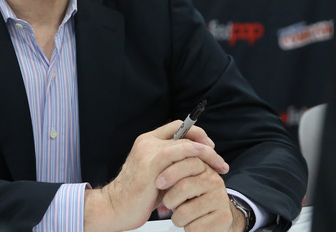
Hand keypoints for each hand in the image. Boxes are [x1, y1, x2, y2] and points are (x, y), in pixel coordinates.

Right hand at [83, 121, 228, 231]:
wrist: (116, 207)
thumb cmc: (137, 196)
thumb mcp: (157, 175)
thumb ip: (171, 165)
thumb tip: (194, 164)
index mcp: (147, 142)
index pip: (176, 127)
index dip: (196, 134)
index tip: (209, 148)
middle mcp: (147, 142)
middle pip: (184, 132)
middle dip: (206, 144)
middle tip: (219, 160)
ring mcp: (149, 152)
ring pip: (185, 143)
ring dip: (206, 153)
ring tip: (219, 166)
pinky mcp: (152, 165)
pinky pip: (179, 153)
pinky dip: (195, 155)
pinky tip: (205, 163)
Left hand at [158, 161, 241, 231]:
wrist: (215, 219)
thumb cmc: (193, 200)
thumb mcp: (183, 183)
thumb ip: (173, 175)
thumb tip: (156, 178)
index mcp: (205, 168)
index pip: (188, 164)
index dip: (170, 173)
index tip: (158, 183)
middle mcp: (215, 181)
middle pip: (183, 187)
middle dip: (169, 200)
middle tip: (169, 204)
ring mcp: (221, 199)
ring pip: (185, 212)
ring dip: (177, 218)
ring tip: (181, 216)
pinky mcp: (224, 218)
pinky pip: (195, 227)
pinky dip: (188, 229)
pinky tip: (193, 225)